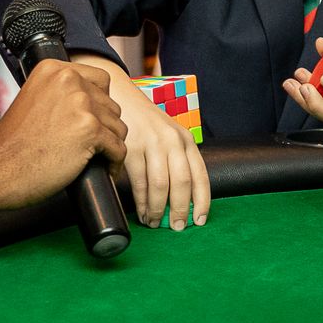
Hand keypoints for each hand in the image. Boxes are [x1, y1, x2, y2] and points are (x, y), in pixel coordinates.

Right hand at [0, 61, 127, 209]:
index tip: (91, 120)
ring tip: (95, 159)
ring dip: (110, 145)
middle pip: (111, 105)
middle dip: (104, 128)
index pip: (101, 80)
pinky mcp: (89, 130)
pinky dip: (114, 163)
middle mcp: (69, 80)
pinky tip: (104, 170)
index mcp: (54, 69)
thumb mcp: (35, 99)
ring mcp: (81, 104)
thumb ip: (61, 92)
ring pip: (118, 127)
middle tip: (91, 145)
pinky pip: (119, 148)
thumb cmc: (14, 142)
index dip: (99, 104)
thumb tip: (93, 100)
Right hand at [87, 57, 210, 229]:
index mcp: (186, 140)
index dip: (202, 201)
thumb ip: (176, 160)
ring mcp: (151, 142)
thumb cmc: (145, 123)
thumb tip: (180, 201)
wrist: (119, 95)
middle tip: (177, 227)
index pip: (200, 175)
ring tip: (154, 222)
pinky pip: (139, 181)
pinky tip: (141, 212)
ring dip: (157, 209)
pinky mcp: (130, 146)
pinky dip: (141, 202)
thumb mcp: (167, 136)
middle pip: (182, 183)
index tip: (200, 220)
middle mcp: (172, 140)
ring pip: (160, 185)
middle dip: (180, 210)